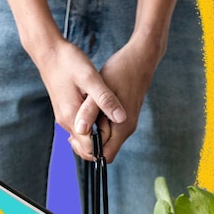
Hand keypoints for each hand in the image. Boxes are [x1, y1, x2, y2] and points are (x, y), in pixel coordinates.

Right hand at [33, 39, 126, 161]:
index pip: (89, 149)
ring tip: (111, 117)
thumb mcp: (91, 78)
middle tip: (117, 124)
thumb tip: (122, 118)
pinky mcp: (66, 111)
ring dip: (98, 134)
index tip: (118, 130)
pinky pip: (80, 128)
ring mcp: (64, 117)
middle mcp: (66, 122)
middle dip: (102, 143)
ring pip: (83, 138)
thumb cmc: (69, 62)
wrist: (49, 51)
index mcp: (72, 117)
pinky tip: (102, 111)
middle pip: (85, 148)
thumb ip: (105, 99)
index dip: (105, 144)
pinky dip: (92, 125)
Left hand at [71, 38, 162, 162]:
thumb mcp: (101, 89)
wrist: (140, 58)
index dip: (87, 150)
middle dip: (87, 142)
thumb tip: (80, 130)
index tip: (73, 135)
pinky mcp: (123, 115)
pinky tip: (87, 110)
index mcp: (122, 127)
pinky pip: (107, 128)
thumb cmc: (121, 71)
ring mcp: (125, 123)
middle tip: (74, 125)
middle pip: (103, 150)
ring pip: (104, 139)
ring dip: (90, 132)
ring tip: (79, 117)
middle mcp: (126, 129)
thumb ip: (90, 111)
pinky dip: (96, 124)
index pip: (103, 156)